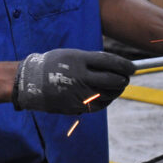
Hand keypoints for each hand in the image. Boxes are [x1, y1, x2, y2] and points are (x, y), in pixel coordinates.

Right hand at [13, 49, 134, 114]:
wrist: (30, 82)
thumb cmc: (54, 65)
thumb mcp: (72, 55)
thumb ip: (92, 60)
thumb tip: (115, 66)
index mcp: (80, 60)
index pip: (109, 62)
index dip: (124, 65)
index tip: (132, 68)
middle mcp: (81, 77)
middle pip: (112, 80)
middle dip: (123, 79)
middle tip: (126, 77)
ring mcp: (78, 93)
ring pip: (107, 95)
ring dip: (116, 91)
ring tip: (117, 86)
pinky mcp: (76, 106)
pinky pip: (98, 106)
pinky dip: (106, 101)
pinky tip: (106, 95)